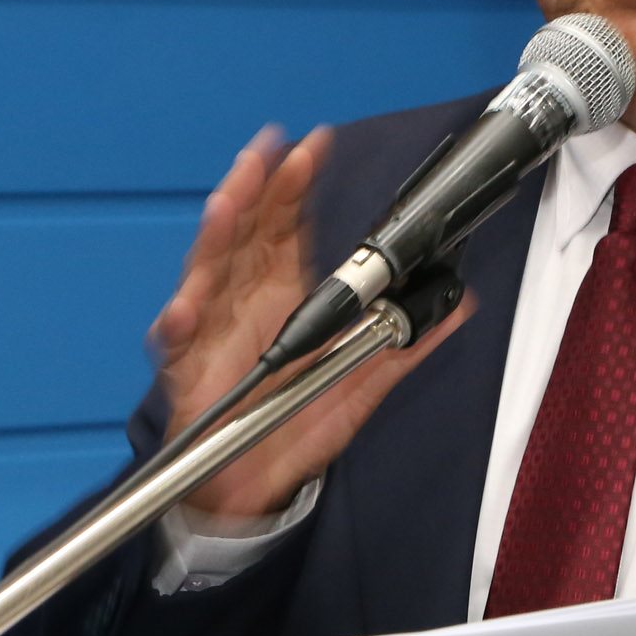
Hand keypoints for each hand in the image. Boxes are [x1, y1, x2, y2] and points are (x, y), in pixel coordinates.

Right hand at [146, 125, 469, 517]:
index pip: (287, 227)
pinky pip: (177, 346)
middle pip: (244, 233)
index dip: (296, 185)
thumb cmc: (297, 428)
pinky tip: (184, 309)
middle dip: (254, 190)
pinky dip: (179, 326)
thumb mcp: (362, 386)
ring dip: (215, 237)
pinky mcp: (187, 373)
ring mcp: (210, 331)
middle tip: (267, 152)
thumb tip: (458, 306)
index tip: (311, 146)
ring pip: (206, 272)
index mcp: (285, 297)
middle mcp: (243, 303)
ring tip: (226, 204)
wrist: (254, 490)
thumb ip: (405, 344)